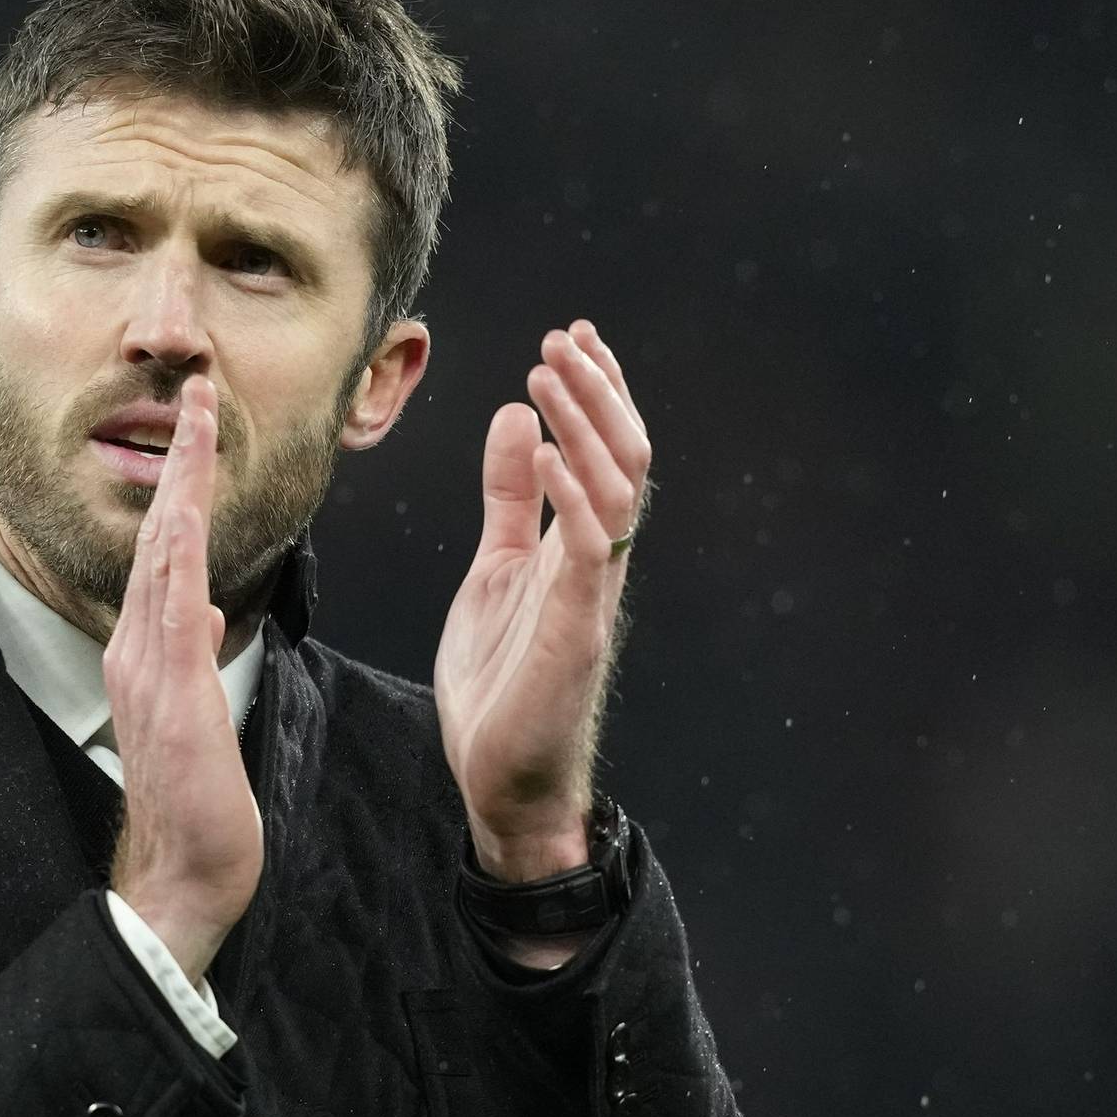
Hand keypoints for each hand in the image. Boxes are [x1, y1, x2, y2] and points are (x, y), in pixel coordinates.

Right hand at [103, 375, 263, 981]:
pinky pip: (175, 606)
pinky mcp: (172, 692)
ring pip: (163, 555)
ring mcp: (148, 667)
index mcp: (146, 651)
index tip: (198, 429)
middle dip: (179, 460)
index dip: (181, 486)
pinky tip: (188, 510)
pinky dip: (180, 551)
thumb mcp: (197, 715)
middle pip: (160, 535)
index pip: (166, 551)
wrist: (183, 872)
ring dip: (180, 484)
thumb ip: (192, 659)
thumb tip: (203, 614)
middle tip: (195, 393)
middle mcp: (136, 647)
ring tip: (195, 422)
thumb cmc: (197, 804)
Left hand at [435, 320, 651, 870]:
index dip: (595, 391)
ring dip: (584, 425)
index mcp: (579, 546)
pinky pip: (587, 550)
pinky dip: (569, 495)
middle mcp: (596, 562)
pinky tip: (539, 449)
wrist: (502, 781)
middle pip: (622, 457)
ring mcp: (591, 595)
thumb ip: (506, 499)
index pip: (604, 451)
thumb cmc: (502, 682)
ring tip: (548, 373)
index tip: (571, 335)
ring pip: (616, 490)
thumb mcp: (494, 568)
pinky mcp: (575, 631)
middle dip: (596, 392)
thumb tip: (512, 417)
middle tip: (561, 339)